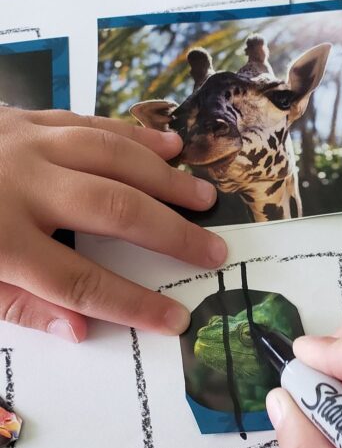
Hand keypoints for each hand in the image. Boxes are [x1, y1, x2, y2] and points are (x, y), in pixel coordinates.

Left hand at [0, 106, 226, 339]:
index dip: (133, 303)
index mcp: (1, 240)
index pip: (79, 282)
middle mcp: (20, 186)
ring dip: (163, 178)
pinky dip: (133, 135)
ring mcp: (24, 144)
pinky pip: (88, 122)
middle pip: (113, 210)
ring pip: (110, 156)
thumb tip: (79, 329)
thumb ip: (17, 306)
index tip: (176, 319)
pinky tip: (169, 146)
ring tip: (203, 197)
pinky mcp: (24, 117)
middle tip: (214, 251)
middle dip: (171, 234)